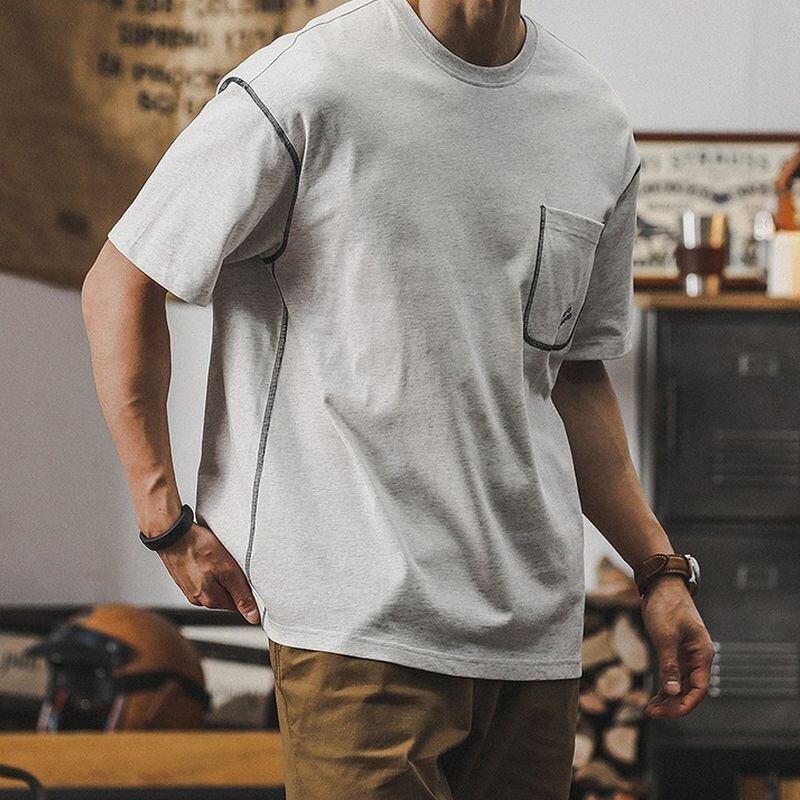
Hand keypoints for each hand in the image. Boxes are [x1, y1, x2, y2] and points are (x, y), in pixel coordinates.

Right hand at [156, 523, 260, 624]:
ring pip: (215, 585)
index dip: (246, 592)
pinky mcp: (185, 578)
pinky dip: (209, 569)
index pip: (237, 606)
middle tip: (231, 563)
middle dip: (233, 582)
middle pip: (226, 595)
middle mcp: (198, 599)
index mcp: (210, 600)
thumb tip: (252, 617)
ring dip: (221, 574)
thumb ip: (241, 595)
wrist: (172, 534)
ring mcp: (190, 589)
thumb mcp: (228, 571)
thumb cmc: (198, 548)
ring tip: (218, 557)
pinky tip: (208, 557)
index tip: (247, 578)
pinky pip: (204, 578)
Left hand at [640, 575, 713, 718]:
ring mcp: (687, 656)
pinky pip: (673, 676)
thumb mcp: (665, 636)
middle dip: (674, 705)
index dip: (685, 704)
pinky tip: (654, 699)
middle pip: (690, 690)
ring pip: (680, 685)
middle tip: (653, 713)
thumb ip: (669, 664)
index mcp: (702, 654)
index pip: (699, 688)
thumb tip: (672, 692)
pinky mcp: (675, 652)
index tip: (668, 713)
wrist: (661, 585)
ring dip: (668, 699)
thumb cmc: (667, 606)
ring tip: (651, 711)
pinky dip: (664, 688)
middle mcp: (698, 658)